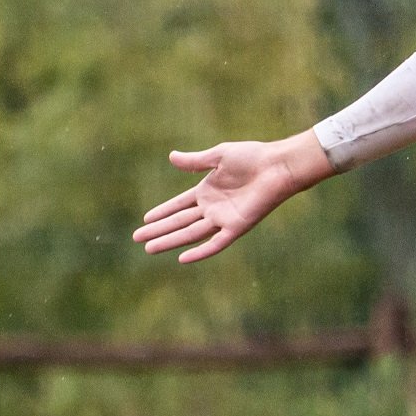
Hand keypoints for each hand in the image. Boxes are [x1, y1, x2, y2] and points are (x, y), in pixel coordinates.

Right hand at [133, 133, 333, 263]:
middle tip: (137, 238)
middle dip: (158, 230)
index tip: (145, 219)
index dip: (162, 212)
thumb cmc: (252, 157)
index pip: (178, 205)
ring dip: (170, 241)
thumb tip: (171, 157)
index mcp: (207, 191)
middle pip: (179, 222)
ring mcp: (223, 219)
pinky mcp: (237, 226)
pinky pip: (216, 243)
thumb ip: (195, 162)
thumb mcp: (218, 156)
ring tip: (149, 248)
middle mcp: (212, 208)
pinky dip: (200, 251)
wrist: (278, 165)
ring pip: (190, 233)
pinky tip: (183, 259)